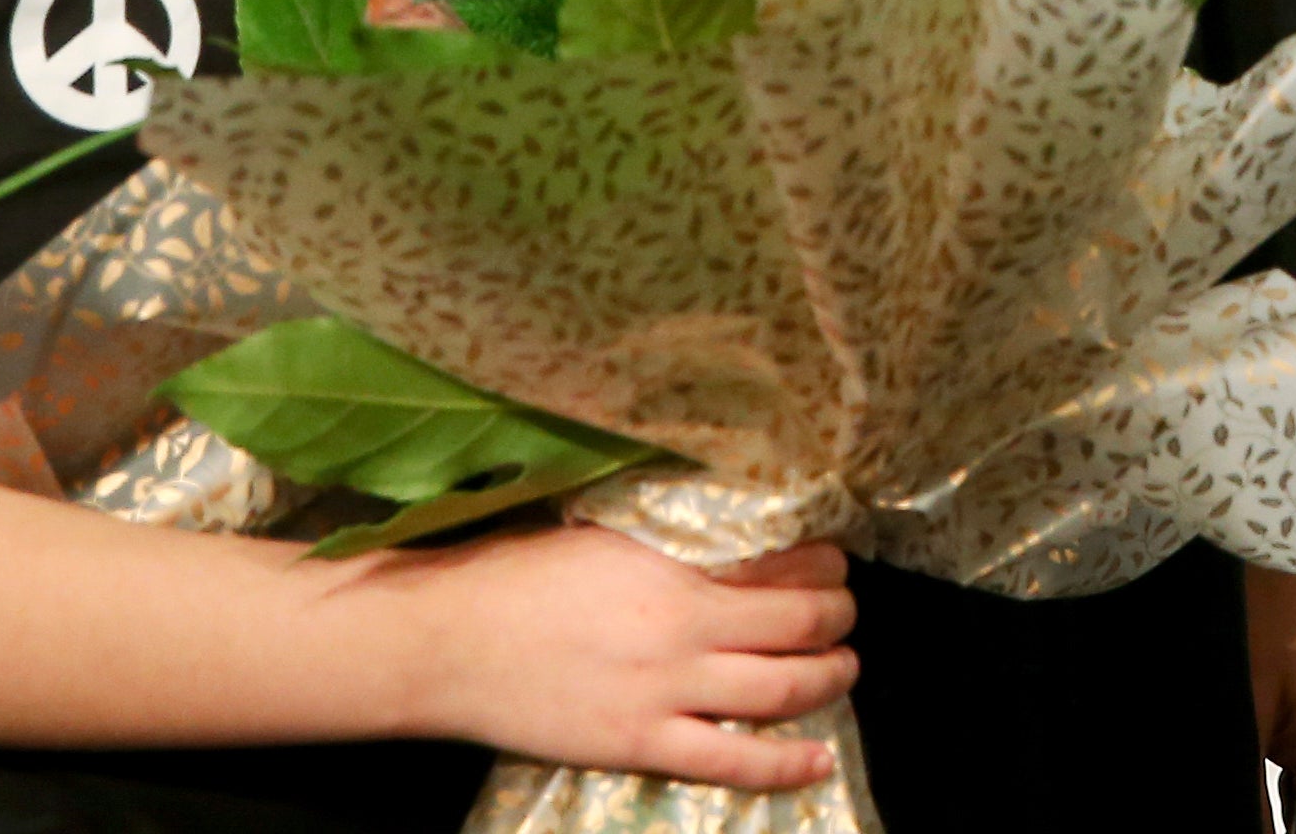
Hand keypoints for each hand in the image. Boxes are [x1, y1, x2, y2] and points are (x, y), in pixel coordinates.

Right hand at [396, 529, 856, 787]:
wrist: (449, 640)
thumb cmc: (517, 575)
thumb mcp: (606, 533)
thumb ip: (669, 541)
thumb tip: (723, 531)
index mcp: (674, 564)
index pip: (782, 564)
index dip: (822, 565)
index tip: (832, 562)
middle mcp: (684, 627)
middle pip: (798, 625)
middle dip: (838, 617)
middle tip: (846, 612)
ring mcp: (665, 691)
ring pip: (781, 690)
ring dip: (828, 677)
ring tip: (845, 667)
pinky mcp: (641, 743)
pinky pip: (732, 760)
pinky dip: (786, 763)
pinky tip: (820, 759)